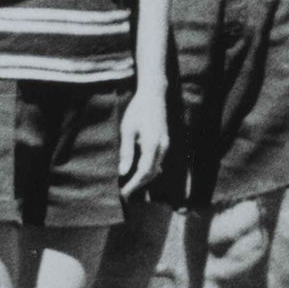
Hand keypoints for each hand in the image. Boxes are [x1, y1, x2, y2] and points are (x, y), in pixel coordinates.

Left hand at [118, 83, 169, 201]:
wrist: (154, 95)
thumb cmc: (138, 110)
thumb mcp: (127, 130)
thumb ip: (126, 152)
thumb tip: (123, 173)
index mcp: (153, 143)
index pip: (144, 171)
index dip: (133, 184)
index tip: (123, 193)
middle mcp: (162, 146)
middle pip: (152, 172)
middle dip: (138, 184)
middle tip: (124, 192)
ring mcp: (165, 144)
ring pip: (156, 168)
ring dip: (143, 178)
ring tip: (129, 184)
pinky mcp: (165, 142)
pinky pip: (158, 161)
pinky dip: (148, 170)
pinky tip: (138, 172)